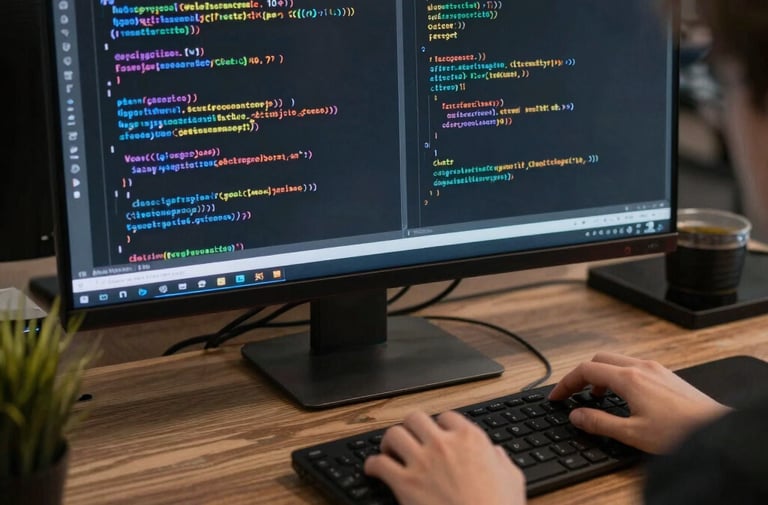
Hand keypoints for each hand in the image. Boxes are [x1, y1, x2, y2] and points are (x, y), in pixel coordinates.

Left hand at [363, 410, 525, 504]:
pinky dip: (372, 465)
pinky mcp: (405, 484)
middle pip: (415, 418)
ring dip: (389, 442)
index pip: (447, 416)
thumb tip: (494, 453)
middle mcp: (443, 444)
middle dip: (410, 428)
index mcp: (470, 439)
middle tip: (409, 438)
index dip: (440, 425)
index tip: (436, 433)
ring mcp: (422, 462)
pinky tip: (373, 470)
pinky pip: (379, 463)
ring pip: (394, 434)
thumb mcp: (512, 478)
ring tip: (389, 451)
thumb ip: (500, 460)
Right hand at [548, 352, 731, 453]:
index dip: (566, 383)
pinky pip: (634, 367)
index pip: (585, 370)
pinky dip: (619, 377)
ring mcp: (656, 369)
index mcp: (629, 378)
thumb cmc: (681, 433)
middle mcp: (642, 367)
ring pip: (617, 361)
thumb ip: (599, 423)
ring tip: (597, 398)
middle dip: (582, 376)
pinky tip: (624, 397)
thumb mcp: (632, 433)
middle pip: (599, 360)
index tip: (557, 397)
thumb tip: (576, 415)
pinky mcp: (668, 376)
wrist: (718, 433)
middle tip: (574, 395)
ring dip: (601, 375)